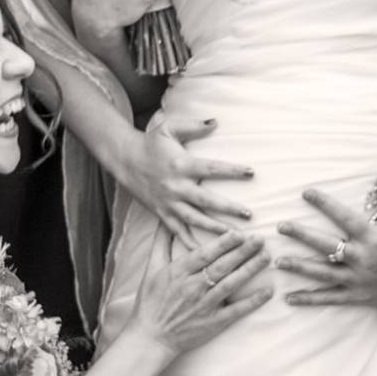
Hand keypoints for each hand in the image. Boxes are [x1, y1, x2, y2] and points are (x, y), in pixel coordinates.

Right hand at [116, 117, 254, 242]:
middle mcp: (175, 186)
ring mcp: (168, 202)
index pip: (211, 168)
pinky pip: (177, 231)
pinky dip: (189, 243)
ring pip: (194, 219)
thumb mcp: (169, 128)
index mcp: (181, 165)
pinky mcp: (161, 213)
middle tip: (250, 214)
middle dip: (228, 208)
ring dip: (214, 228)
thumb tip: (217, 122)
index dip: (232, 171)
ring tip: (235, 236)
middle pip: (206, 200)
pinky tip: (204, 253)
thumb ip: (194, 125)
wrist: (125, 160)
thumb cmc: (151, 143)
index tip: (252, 172)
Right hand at [126, 228, 272, 354]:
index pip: (205, 254)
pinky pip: (236, 310)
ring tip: (266, 256)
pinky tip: (267, 291)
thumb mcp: (152, 268)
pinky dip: (253, 301)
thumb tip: (164, 220)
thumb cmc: (151, 301)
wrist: (150, 337)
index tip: (239, 232)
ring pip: (231, 284)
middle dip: (242, 251)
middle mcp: (193, 287)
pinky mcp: (213, 322)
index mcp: (180, 272)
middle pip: (222, 266)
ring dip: (250, 270)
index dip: (223, 243)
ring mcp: (205, 305)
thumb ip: (161, 242)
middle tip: (260, 239)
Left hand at [275, 178, 376, 333]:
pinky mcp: (357, 296)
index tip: (306, 192)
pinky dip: (309, 299)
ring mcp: (357, 280)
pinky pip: (329, 298)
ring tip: (277, 260)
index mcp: (373, 238)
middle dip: (301, 235)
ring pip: (321, 273)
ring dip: (298, 267)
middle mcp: (361, 259)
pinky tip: (290, 298)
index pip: (343, 217)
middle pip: (324, 245)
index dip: (323, 203)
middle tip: (281, 226)